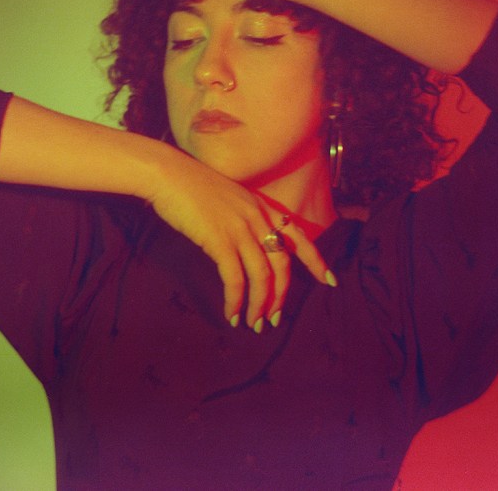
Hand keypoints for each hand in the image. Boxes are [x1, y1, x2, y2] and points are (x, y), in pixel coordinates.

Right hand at [148, 146, 333, 331]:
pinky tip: (232, 313)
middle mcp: (257, 218)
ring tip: (253, 324)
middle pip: (282, 264)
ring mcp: (239, 229)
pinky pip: (235, 278)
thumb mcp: (230, 198)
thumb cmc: (192, 186)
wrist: (168, 174)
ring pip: (262, 275)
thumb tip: (247, 245)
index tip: (329, 280)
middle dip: (281, 296)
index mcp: (262, 207)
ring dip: (260, 304)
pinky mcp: (219, 240)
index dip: (315, 260)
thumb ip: (244, 218)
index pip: (298, 235)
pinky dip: (236, 300)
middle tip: (274, 319)